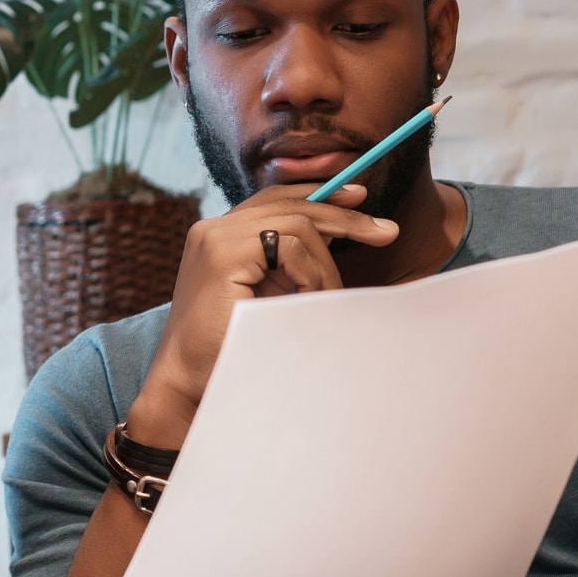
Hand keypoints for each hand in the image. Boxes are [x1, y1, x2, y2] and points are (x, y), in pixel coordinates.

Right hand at [124, 184, 399, 447]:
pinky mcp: (223, 254)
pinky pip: (289, 246)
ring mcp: (215, 237)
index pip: (274, 198)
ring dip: (325, 264)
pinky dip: (311, 274)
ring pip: (297, 224)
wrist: (191, 382)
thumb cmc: (231, 346)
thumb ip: (287, 264)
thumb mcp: (266, 293)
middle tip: (386, 232)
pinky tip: (309, 299)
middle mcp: (213, 228)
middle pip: (290, 203)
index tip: (359, 199)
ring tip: (330, 297)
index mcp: (219, 235)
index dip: (319, 194)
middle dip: (343, 216)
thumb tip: (339, 236)